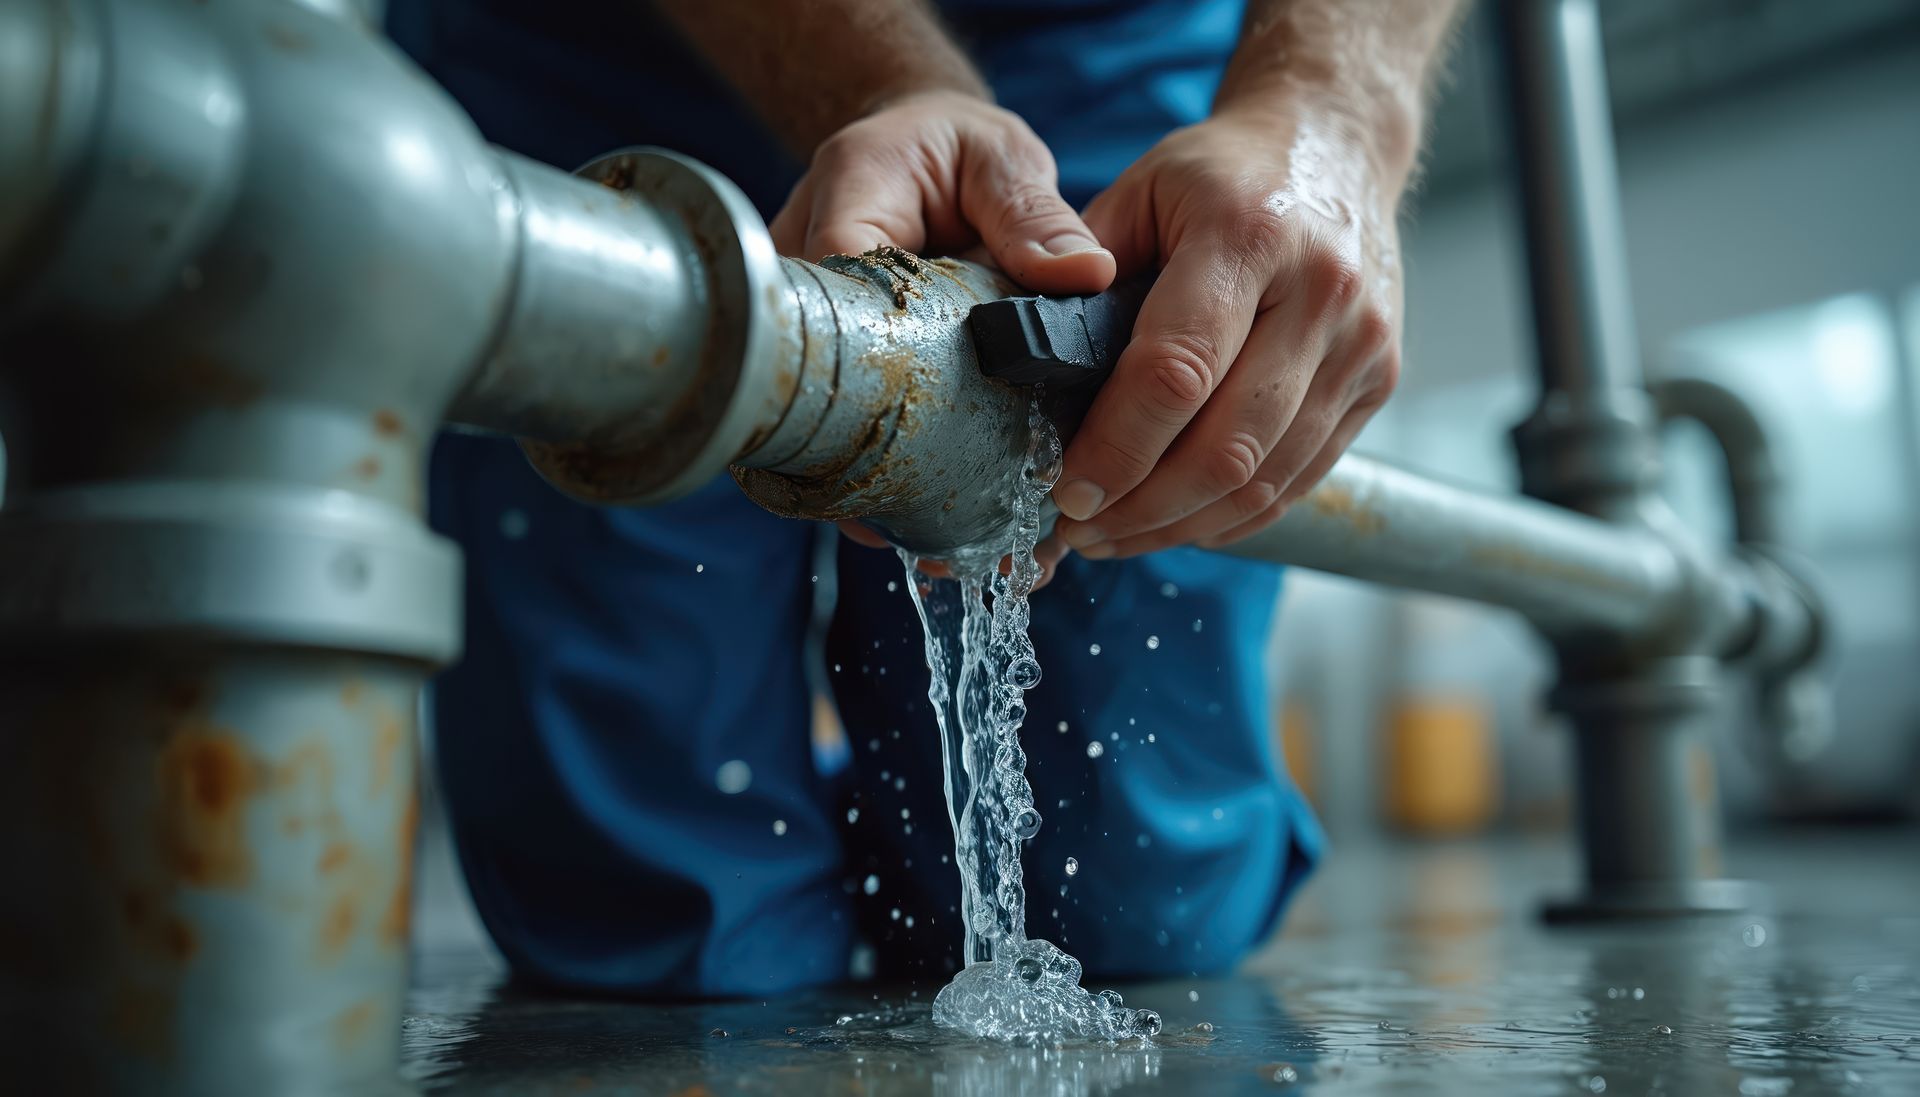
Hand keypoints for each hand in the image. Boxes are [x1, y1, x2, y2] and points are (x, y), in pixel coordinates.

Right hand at [779, 90, 1112, 585]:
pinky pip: (854, 430)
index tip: (912, 443)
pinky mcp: (841, 370)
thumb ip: (1034, 212)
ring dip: (879, 488)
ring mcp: (818, 333)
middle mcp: (809, 275)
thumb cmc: (957, 151)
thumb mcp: (1000, 159)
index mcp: (846, 204)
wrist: (919, 154)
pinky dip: (898, 480)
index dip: (867, 373)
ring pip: (825, 422)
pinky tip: (946, 535)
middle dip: (865, 463)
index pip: (835, 293)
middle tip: (918, 529)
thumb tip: (1085, 272)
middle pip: (815, 382)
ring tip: (941, 553)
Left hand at [1049, 104, 1404, 558]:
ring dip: (1182, 525)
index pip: (1177, 370)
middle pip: (1228, 445)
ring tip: (1116, 535)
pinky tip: (1177, 521)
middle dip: (1142, 508)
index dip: (1117, 447)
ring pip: (1266, 478)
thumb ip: (1082, 275)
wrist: (1336, 145)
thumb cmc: (1221, 173)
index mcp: (1250, 235)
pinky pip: (1300, 479)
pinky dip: (1233, 516)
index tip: (1065, 490)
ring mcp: (1362, 344)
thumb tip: (1025, 372)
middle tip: (1080, 529)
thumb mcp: (1139, 191)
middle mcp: (1321, 293)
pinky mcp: (1378, 382)